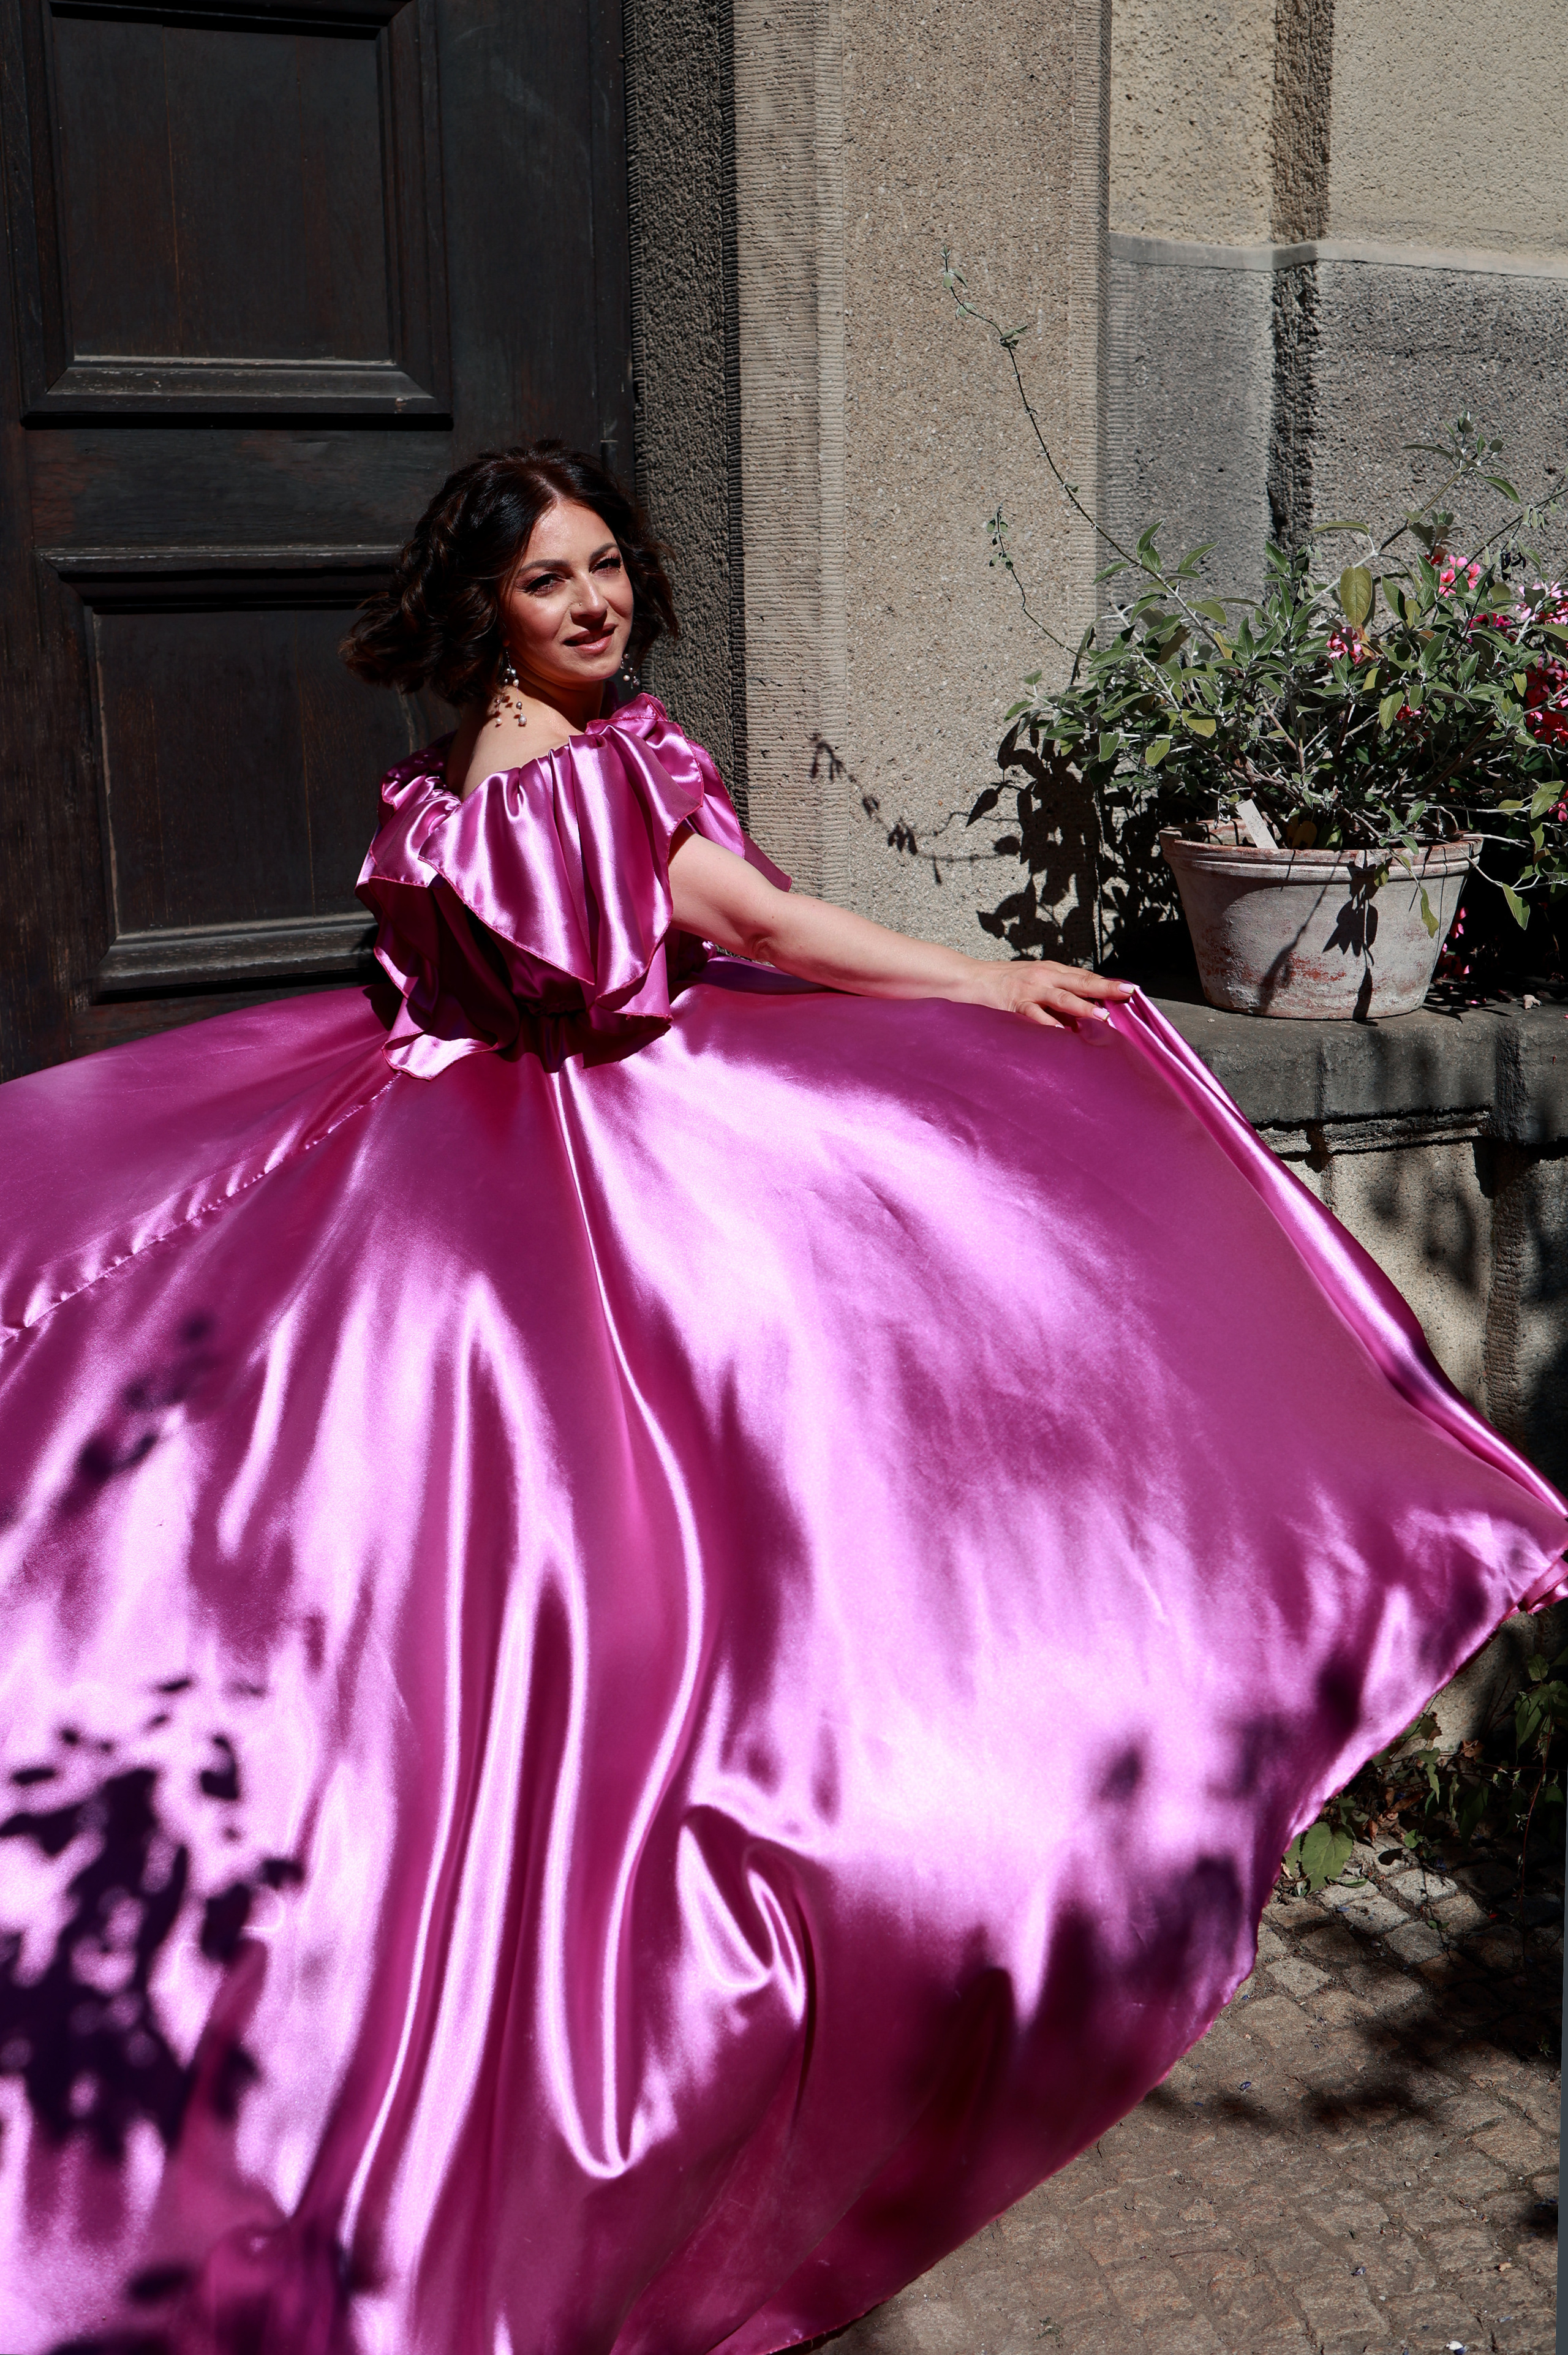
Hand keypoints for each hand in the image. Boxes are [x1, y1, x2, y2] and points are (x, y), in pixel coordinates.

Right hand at [960, 959, 1137, 1030]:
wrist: (968, 978)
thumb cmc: (1001, 983)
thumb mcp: (1033, 981)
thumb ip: (1055, 993)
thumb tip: (1081, 1010)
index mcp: (1051, 971)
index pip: (1084, 977)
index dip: (1107, 983)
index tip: (1130, 989)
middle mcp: (1043, 976)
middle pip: (1080, 981)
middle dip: (1105, 988)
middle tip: (1128, 993)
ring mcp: (1029, 989)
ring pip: (1061, 997)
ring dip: (1083, 1006)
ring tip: (1102, 1016)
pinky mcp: (1013, 1003)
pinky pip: (1033, 1014)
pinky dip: (1047, 1023)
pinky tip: (1060, 1032)